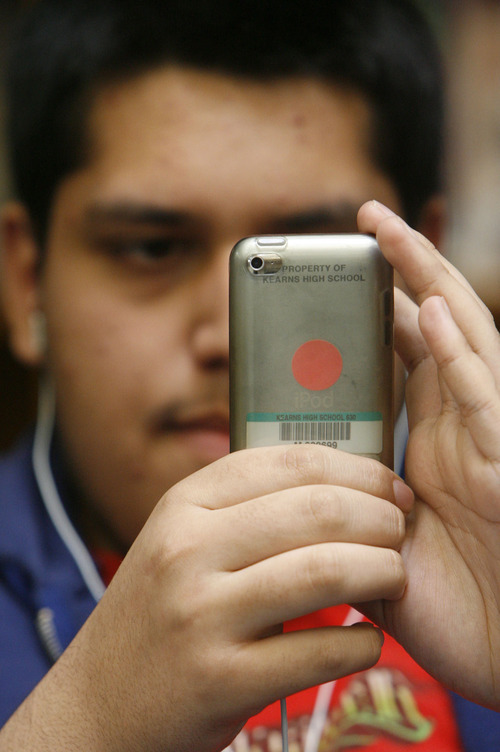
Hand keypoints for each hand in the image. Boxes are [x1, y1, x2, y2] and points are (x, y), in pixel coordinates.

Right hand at [1, 445, 409, 750]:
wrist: (99, 703)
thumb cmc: (158, 613)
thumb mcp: (182, 540)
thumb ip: (246, 507)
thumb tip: (344, 486)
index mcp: (183, 504)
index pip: (289, 461)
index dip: (356, 468)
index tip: (389, 485)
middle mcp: (187, 550)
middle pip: (317, 509)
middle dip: (380, 516)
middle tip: (401, 531)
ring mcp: (201, 615)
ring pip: (324, 572)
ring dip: (382, 571)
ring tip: (395, 577)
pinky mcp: (220, 681)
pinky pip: (320, 652)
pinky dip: (363, 643)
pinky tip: (368, 639)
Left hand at [357, 200, 499, 708]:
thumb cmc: (454, 609)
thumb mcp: (382, 544)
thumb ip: (347, 508)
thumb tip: (296, 489)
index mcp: (435, 442)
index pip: (411, 355)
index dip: (385, 307)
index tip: (348, 270)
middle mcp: (468, 429)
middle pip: (439, 330)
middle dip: (407, 271)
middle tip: (368, 220)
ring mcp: (492, 443)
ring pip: (465, 346)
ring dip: (430, 287)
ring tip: (392, 235)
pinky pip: (485, 403)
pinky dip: (458, 357)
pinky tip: (428, 313)